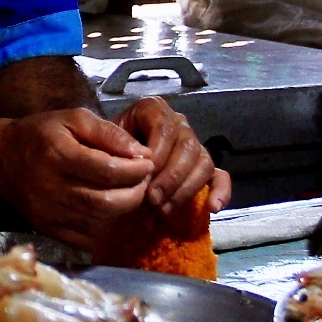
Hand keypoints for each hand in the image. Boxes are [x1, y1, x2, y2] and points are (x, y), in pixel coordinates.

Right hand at [0, 109, 155, 251]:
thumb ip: (108, 132)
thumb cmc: (41, 134)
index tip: (147, 163)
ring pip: (100, 224)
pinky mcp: (48, 230)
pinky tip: (109, 210)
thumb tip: (140, 153)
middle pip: (106, 203)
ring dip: (123, 211)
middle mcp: (50, 187)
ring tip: (129, 193)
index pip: (108, 170)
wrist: (1, 159)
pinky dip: (105, 228)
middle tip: (143, 181)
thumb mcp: (73, 119)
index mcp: (57, 154)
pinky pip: (87, 239)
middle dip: (135, 193)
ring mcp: (47, 213)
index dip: (135, 169)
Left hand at [114, 98, 226, 216]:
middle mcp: (177, 124)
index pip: (164, 127)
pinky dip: (221, 191)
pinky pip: (220, 176)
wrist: (107, 170)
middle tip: (152, 201)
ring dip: (184, 190)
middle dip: (170, 177)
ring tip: (163, 211)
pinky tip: (213, 207)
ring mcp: (193, 145)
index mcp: (153, 110)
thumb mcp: (100, 142)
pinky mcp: (203, 168)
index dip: (157, 153)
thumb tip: (136, 158)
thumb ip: (114, 144)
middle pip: (188, 146)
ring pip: (203, 163)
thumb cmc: (103, 153)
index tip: (142, 177)